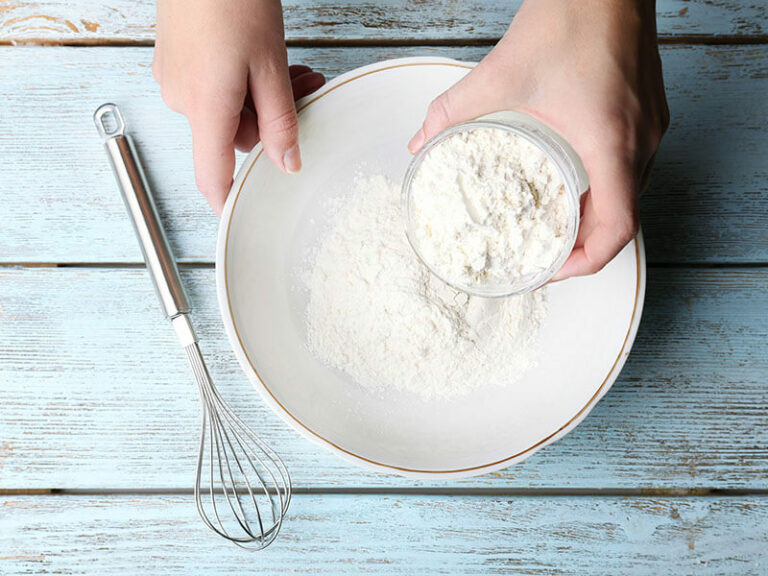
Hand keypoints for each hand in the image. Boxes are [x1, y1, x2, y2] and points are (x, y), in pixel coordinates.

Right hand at [154, 0, 324, 213]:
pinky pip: (212, 88)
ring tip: (291, 70)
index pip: (211, 176)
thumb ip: (281, 120)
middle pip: (232, 136)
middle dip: (272, 121)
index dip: (226, 201)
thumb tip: (288, 162)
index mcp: (206, 107)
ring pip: (227, 109)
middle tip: (306, 91)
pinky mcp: (175, 60)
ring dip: (260, 98)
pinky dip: (240, 82)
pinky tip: (260, 60)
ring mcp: (175, 78)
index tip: (241, 215)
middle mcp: (182, 98)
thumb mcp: (270, 64)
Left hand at [408, 0, 668, 278]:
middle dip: (584, 244)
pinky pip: (633, 166)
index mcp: (611, 142)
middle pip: (623, 217)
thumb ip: (452, 112)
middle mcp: (642, 140)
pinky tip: (574, 181)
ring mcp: (652, 126)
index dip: (586, 262)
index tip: (553, 270)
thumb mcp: (499, 72)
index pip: (617, 228)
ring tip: (556, 224)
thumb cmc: (570, 17)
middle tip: (545, 252)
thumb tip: (420, 143)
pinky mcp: (650, 112)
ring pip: (630, 193)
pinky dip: (605, 186)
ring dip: (595, 216)